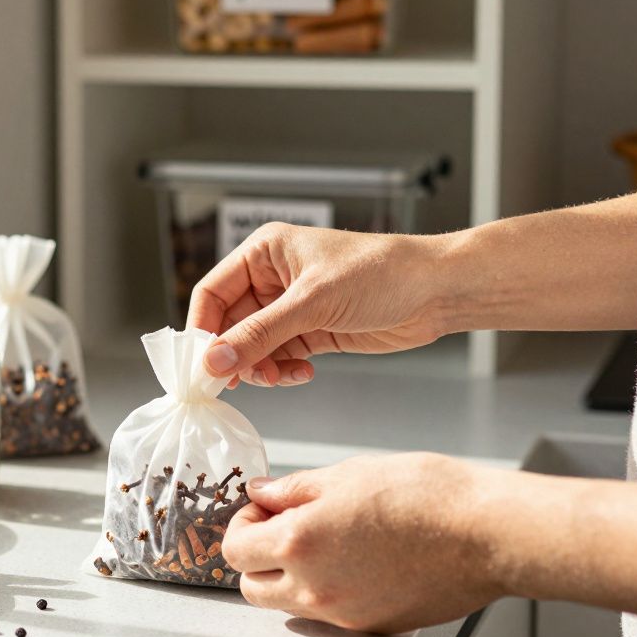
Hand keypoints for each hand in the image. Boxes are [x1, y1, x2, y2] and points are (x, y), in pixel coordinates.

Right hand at [187, 223, 450, 386]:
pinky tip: (302, 373)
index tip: (200, 365)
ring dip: (260, 367)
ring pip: (253, 347)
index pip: (212, 293)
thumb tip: (214, 360)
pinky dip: (283, 371)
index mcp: (264, 253)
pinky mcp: (312, 332)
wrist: (436, 292)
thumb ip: (260, 333)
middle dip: (234, 355)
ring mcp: (292, 308)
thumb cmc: (381, 273)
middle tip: (234, 383)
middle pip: (230, 325)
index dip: (202, 329)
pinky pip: (279, 358)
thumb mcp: (312, 302)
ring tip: (278, 376)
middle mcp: (272, 279)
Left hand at [222, 453, 503, 632]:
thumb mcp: (348, 474)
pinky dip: (324, 590)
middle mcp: (314, 587)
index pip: (235, 549)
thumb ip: (294, 488)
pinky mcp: (370, 625)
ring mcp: (342, 613)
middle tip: (281, 526)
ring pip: (286, 604)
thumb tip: (262, 493)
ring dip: (286, 577)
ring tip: (320, 542)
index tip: (263, 508)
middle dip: (256, 556)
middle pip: (251, 586)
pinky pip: (327, 614)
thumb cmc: (428, 498)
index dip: (243, 523)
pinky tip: (353, 559)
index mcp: (299, 542)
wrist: (486, 534)